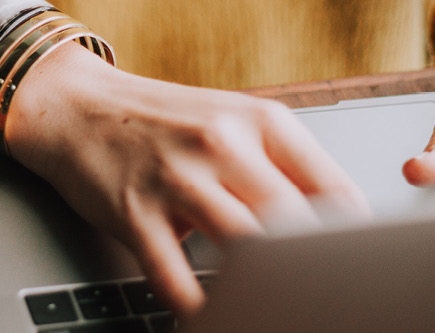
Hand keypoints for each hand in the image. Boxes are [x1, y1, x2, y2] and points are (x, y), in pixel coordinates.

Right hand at [6, 44, 370, 316]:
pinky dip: (196, 306)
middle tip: (320, 299)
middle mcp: (222, 145)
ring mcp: (176, 179)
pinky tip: (210, 316)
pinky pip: (173, 275)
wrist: (77, 108)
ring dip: (260, 290)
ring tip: (271, 311)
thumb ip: (281, 164)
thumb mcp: (232, 123)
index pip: (331, 188)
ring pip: (242, 249)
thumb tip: (337, 222)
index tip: (357, 269)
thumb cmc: (162, 122)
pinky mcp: (134, 212)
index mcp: (260, 121)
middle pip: (291, 223)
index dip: (353, 238)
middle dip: (311, 270)